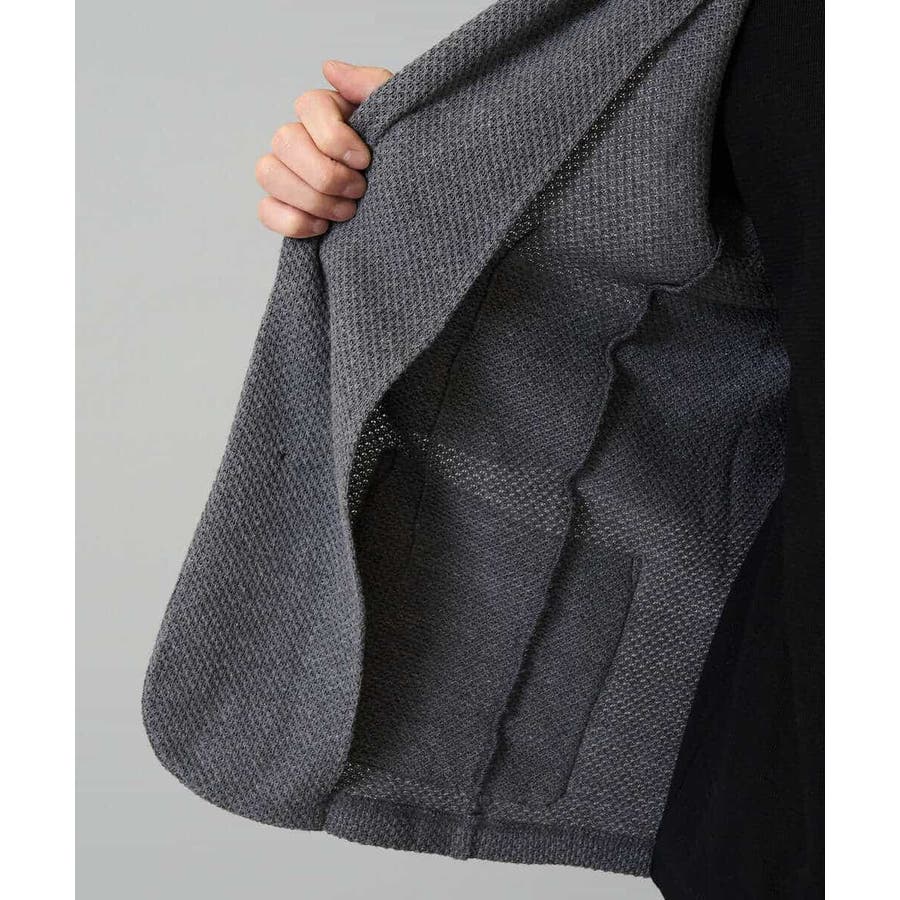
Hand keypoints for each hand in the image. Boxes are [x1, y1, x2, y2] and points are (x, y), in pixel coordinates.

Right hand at [255, 60, 392, 237]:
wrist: (408, 202)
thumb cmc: (402, 155)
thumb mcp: (399, 117)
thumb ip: (371, 85)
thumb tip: (329, 69)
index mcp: (325, 111)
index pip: (308, 106)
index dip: (334, 138)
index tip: (366, 161)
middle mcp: (298, 138)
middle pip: (285, 141)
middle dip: (326, 174)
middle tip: (360, 190)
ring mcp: (285, 172)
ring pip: (269, 174)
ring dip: (312, 199)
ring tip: (347, 211)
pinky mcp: (282, 207)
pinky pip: (266, 211)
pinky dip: (294, 222)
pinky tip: (324, 228)